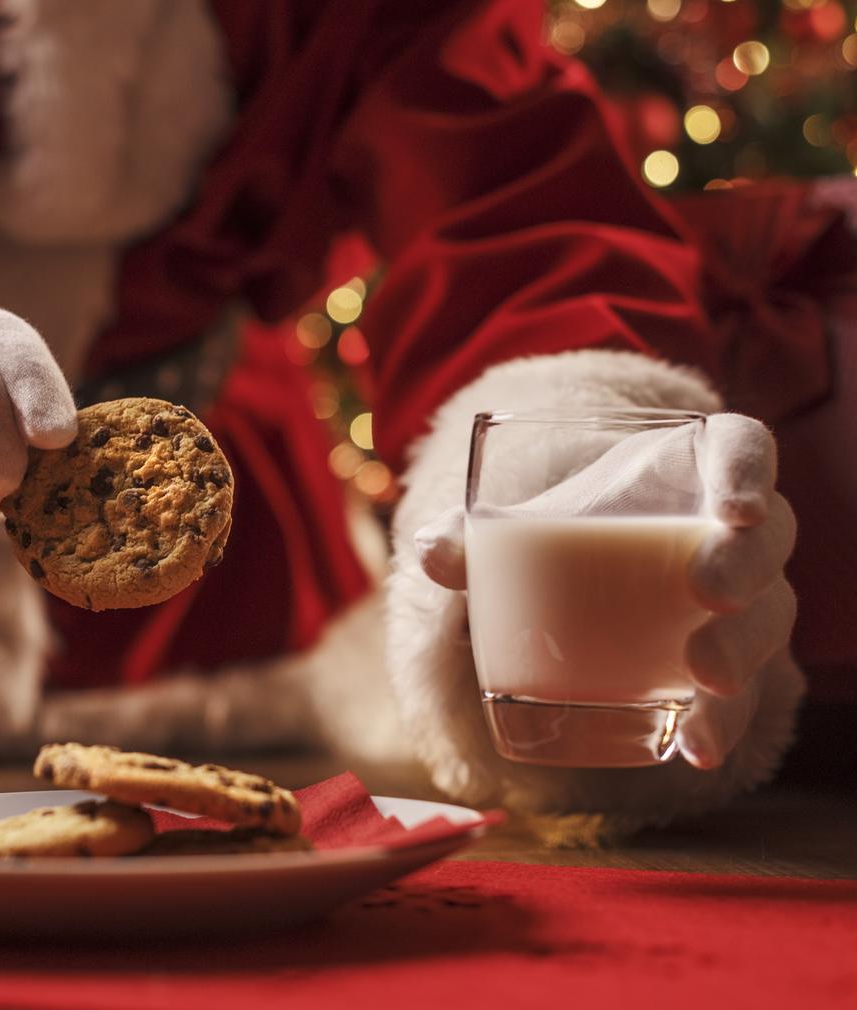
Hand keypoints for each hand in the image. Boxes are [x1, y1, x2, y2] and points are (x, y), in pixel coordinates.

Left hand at [414, 413, 796, 769]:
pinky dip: (724, 722)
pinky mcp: (730, 665)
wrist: (574, 590)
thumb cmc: (560, 539)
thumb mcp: (521, 531)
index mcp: (689, 475)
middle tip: (708, 591)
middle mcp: (732, 535)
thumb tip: (430, 551)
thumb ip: (474, 538)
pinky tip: (697, 748)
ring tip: (706, 677)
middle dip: (744, 565)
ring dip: (744, 648)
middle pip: (765, 539)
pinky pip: (745, 693)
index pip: (742, 449)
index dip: (747, 469)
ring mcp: (741, 603)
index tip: (734, 504)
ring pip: (767, 617)